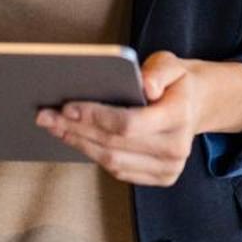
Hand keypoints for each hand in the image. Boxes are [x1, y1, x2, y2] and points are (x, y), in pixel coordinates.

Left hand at [35, 51, 241, 186]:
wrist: (195, 105)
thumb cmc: (176, 82)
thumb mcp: (171, 64)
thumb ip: (158, 71)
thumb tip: (144, 85)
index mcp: (178, 117)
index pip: (129, 123)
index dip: (95, 116)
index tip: (67, 106)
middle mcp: (176, 148)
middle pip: (114, 144)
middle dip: (75, 129)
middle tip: (46, 116)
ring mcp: (169, 168)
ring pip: (112, 161)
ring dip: (79, 144)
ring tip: (54, 127)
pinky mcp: (161, 178)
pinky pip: (119, 171)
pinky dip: (93, 155)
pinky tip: (74, 139)